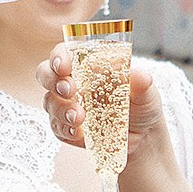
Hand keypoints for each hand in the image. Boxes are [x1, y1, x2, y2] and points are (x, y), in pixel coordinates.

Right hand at [39, 42, 166, 152]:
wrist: (142, 138)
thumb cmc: (141, 106)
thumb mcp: (147, 94)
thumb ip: (142, 84)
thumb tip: (140, 75)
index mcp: (88, 65)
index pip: (64, 52)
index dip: (59, 56)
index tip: (64, 67)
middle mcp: (72, 82)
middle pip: (45, 73)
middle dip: (52, 80)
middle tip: (69, 90)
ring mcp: (66, 105)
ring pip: (48, 102)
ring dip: (60, 109)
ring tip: (79, 118)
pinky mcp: (66, 128)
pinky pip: (56, 127)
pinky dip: (64, 129)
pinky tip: (78, 134)